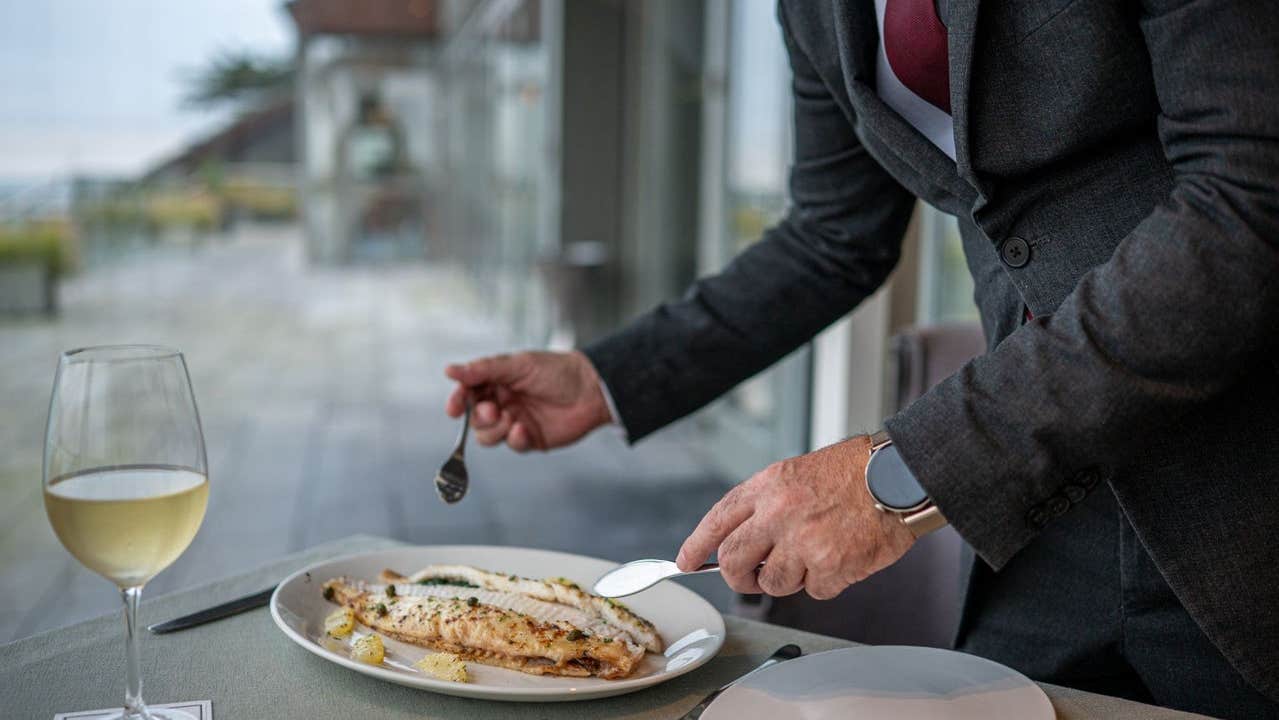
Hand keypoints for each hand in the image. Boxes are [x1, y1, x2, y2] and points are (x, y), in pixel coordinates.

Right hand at [444, 350, 612, 451]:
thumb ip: (483, 370)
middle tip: (494, 411)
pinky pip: (512, 445)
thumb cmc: (556, 371)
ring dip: (496, 430)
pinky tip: (524, 430)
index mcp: (497, 382)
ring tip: (513, 419)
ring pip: (488, 437)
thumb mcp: (517, 365)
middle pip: (475, 419)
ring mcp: (515, 421)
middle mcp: (503, 402)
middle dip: (480, 418)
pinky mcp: (530, 439)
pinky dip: (515, 439)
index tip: (454, 408)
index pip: (468, 393)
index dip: (458, 402)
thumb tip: (449, 370)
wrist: (591, 389)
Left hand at [676, 436, 915, 599]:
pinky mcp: (831, 567)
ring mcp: (804, 542)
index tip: (686, 561)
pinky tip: (844, 557)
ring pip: (774, 584)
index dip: (697, 544)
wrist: (900, 476)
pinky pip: (816, 591)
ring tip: (816, 554)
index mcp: (768, 486)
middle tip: (752, 577)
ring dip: (792, 579)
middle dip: (739, 577)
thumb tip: (743, 543)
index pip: (718, 519)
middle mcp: (779, 513)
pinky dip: (828, 582)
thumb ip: (767, 505)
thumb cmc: (854, 472)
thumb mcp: (797, 474)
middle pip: (734, 562)